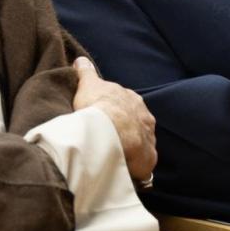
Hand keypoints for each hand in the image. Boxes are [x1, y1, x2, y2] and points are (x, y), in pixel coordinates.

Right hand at [72, 56, 156, 182]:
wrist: (111, 129)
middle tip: (110, 140)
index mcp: (133, 100)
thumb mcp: (88, 84)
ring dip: (131, 150)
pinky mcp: (148, 158)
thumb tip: (80, 60)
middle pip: (136, 125)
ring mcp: (149, 138)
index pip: (126, 105)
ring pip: (141, 144)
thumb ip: (86, 72)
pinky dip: (135, 167)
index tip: (106, 118)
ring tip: (115, 158)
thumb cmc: (98, 105)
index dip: (117, 112)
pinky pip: (143, 164)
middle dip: (126, 131)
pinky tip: (124, 171)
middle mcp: (145, 117)